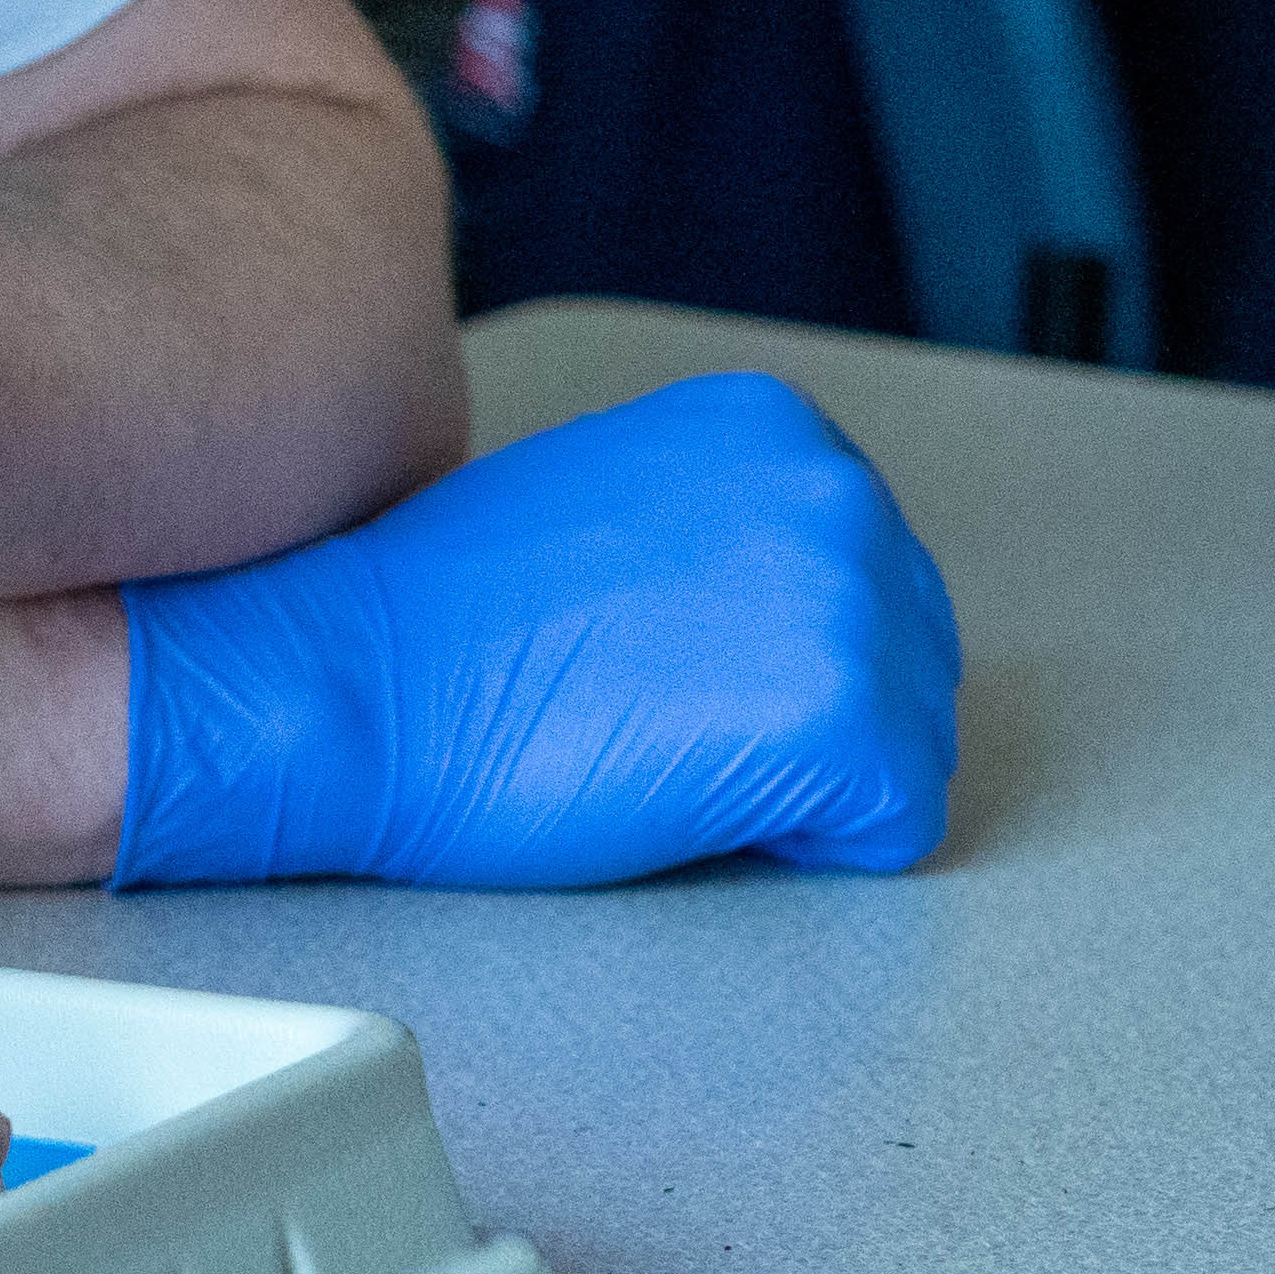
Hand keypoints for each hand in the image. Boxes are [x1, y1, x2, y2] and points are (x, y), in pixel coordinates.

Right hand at [113, 370, 963, 887]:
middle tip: (658, 716)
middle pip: (912, 665)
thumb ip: (728, 526)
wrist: (362, 683)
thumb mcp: (616, 502)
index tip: (677, 672)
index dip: (778, 658)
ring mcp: (847, 599)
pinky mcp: (840, 719)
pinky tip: (682, 792)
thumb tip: (773, 601)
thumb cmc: (450, 621)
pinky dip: (802, 846)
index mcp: (779, 427)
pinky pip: (888, 830)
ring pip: (907, 751)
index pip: (873, 583)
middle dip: (808, 719)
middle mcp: (836, 489)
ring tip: (662, 744)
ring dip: (803, 781)